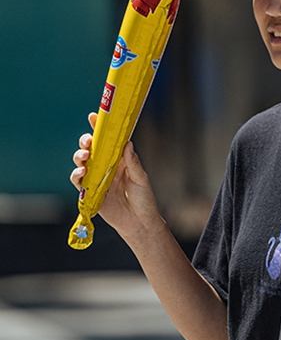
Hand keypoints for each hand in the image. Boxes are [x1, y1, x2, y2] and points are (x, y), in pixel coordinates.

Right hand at [70, 113, 160, 237]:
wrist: (139, 223)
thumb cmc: (144, 200)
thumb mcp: (141, 179)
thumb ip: (133, 163)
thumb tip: (127, 143)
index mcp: (120, 160)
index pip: (108, 141)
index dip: (99, 129)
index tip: (93, 116)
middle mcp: (107, 167)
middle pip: (91, 149)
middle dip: (86, 142)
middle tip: (88, 142)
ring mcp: (97, 179)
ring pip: (82, 163)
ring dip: (80, 157)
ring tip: (85, 157)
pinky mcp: (89, 192)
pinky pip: (78, 181)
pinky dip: (77, 175)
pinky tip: (81, 173)